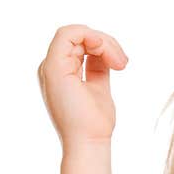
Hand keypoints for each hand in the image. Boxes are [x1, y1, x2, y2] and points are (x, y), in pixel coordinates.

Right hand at [37, 24, 128, 149]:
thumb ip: (98, 68)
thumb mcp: (99, 87)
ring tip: (119, 63)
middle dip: (107, 43)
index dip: (103, 45)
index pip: (81, 44)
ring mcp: (50, 66)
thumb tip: (105, 54)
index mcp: (62, 71)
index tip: (121, 64)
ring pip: (76, 32)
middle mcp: (52, 67)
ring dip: (104, 42)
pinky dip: (92, 37)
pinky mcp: (53, 67)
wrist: (89, 141)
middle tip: (123, 64)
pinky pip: (68, 34)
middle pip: (80, 36)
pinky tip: (106, 52)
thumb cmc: (95, 122)